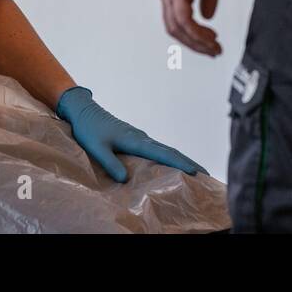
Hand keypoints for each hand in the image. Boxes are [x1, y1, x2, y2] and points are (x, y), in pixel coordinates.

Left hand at [56, 86, 204, 181]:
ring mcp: (139, 137)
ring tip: (195, 171)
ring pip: (165, 150)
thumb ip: (110, 163)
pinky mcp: (135, 138)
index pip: (163, 153)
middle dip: (188, 162)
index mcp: (135, 140)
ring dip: (181, 160)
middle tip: (206, 174)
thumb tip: (125, 180)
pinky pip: (157, 149)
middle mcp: (141, 138)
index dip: (181, 163)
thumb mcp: (97, 148)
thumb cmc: (89, 129)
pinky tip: (171, 164)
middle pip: (170, 151)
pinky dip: (169, 157)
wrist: (84, 111)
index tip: (197, 171)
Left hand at [158, 0, 226, 56]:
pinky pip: (184, 19)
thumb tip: (208, 15)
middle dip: (195, 44)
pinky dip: (196, 32)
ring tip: (215, 48)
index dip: (193, 34)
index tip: (210, 42)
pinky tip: (210, 36)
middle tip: (213, 51)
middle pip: (175, 28)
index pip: (177, 19)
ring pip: (178, 27)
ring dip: (197, 41)